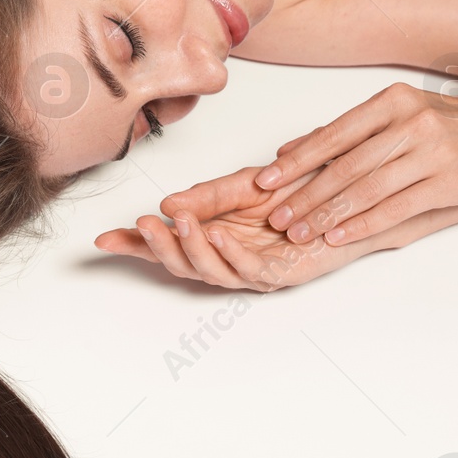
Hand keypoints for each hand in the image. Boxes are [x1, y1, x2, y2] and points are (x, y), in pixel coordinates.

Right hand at [94, 164, 387, 290]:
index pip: (166, 245)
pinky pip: (249, 269)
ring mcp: (254, 271)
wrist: (352, 193)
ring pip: (210, 271)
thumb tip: (167, 203)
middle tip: (142, 224)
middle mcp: (230, 259)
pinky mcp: (283, 274)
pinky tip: (216, 233)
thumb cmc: (303, 190)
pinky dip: (229, 253)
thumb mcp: (244, 183)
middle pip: (181, 265)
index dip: (134, 245)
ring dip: (190, 248)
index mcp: (214, 237)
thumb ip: (206, 195)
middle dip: (158, 247)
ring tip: (175, 222)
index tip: (104, 239)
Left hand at [249, 81, 457, 246]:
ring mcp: (434, 150)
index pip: (333, 134)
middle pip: (346, 165)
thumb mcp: (395, 116)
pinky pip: (397, 206)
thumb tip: (286, 149)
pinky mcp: (452, 179)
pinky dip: (364, 223)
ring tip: (300, 232)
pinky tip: (339, 236)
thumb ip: (343, 134)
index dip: (296, 162)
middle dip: (306, 195)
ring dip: (328, 214)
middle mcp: (411, 122)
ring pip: (368, 188)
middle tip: (277, 218)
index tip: (265, 183)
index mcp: (391, 102)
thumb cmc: (447, 125)